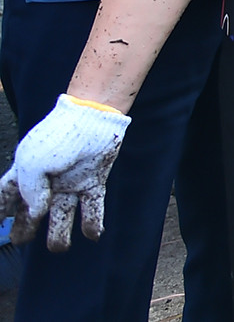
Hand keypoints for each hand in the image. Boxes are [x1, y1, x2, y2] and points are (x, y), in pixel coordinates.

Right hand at [0, 94, 130, 250]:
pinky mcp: (93, 180)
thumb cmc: (57, 136)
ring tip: (58, 247)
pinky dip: (92, 222)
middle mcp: (47, 180)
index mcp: (25, 172)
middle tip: (21, 240)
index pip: (6, 195)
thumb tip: (36, 214)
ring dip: (60, 233)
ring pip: (62, 214)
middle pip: (32, 210)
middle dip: (26, 227)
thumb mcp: (31, 163)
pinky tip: (92, 235)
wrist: (93, 118)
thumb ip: (29, 191)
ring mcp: (70, 181)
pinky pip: (92, 206)